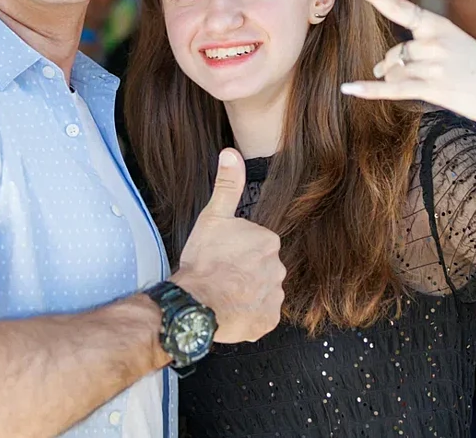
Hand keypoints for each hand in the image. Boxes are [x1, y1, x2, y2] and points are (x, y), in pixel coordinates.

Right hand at [172, 149, 284, 343]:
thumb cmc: (204, 260)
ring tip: (222, 296)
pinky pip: (260, 317)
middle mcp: (278, 269)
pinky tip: (230, 312)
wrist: (197, 302)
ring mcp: (273, 297)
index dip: (237, 252)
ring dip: (245, 295)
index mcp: (268, 242)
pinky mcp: (267, 322)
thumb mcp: (213, 217)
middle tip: (220, 277)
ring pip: (260, 293)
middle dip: (244, 274)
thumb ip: (227, 186)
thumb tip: (231, 153)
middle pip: (261, 269)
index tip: (221, 257)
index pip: (257, 246)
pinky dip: (247, 316)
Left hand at [339, 0, 475, 129]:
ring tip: (428, 85)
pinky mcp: (436, 88)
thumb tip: (378, 68)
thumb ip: (415, 52)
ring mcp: (436, 65)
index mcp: (438, 24)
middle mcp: (435, 41)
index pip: (398, 5)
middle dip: (396, 66)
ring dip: (398, 81)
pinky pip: (394, 88)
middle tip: (423, 76)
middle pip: (395, 52)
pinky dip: (369, 90)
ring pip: (394, 71)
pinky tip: (347, 89)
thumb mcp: (452, 46)